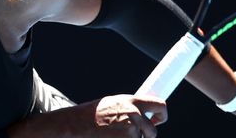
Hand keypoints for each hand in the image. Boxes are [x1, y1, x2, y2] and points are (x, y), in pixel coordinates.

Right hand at [9, 94, 166, 137]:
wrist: (73, 126)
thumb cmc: (90, 116)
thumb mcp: (112, 104)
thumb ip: (130, 108)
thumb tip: (146, 114)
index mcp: (132, 101)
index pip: (160, 106)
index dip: (162, 115)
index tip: (159, 120)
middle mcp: (135, 115)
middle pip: (152, 132)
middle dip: (143, 135)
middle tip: (126, 135)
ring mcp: (131, 132)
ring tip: (112, 136)